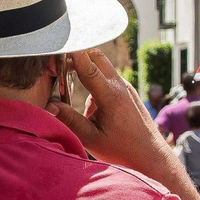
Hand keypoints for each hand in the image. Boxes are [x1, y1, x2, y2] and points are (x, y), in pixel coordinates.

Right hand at [46, 49, 176, 179]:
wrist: (151, 156)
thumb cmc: (122, 150)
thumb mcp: (90, 138)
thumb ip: (69, 119)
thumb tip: (49, 105)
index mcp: (111, 96)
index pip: (89, 66)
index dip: (73, 53)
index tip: (60, 43)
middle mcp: (120, 86)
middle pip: (96, 56)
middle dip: (76, 56)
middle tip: (59, 67)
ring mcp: (125, 88)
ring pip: (102, 67)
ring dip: (85, 72)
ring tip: (72, 93)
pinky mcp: (127, 93)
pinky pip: (108, 80)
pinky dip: (95, 84)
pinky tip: (92, 110)